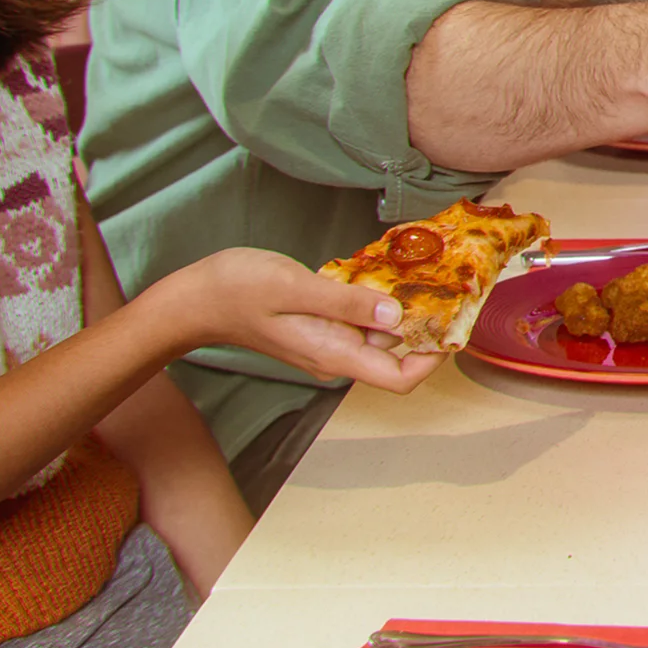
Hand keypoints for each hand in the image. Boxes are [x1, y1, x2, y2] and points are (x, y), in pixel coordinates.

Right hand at [156, 248, 444, 395]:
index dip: (434, 358)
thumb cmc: (236, 290)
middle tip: (449, 284)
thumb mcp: (295, 288)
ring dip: (403, 308)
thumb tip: (397, 316)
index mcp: (333, 355)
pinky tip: (383, 269)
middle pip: (396, 355)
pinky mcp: (320, 326)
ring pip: (380, 334)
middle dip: (426, 325)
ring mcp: (327, 342)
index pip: (400, 378)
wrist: (194, 299)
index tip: (454, 320)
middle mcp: (336, 355)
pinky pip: (359, 319)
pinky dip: (376, 298)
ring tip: (424, 271)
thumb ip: (347, 303)